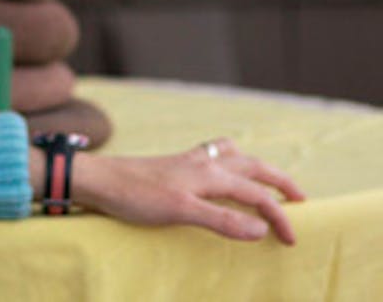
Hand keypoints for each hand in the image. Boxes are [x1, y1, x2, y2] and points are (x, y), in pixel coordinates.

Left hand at [66, 138, 305, 244]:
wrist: (96, 179)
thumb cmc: (134, 196)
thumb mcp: (180, 211)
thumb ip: (221, 220)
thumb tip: (261, 228)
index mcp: (210, 173)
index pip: (257, 195)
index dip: (279, 217)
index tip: (292, 240)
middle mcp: (203, 162)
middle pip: (253, 165)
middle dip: (279, 180)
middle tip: (301, 198)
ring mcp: (187, 161)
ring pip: (232, 156)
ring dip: (255, 166)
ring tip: (266, 179)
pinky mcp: (173, 165)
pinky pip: (211, 156)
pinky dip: (227, 160)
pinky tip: (220, 171)